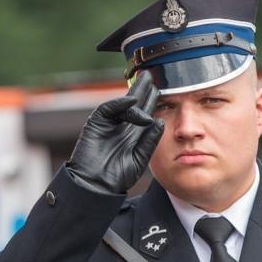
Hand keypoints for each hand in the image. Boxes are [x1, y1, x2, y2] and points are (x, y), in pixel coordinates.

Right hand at [65, 73, 163, 193]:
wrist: (96, 186)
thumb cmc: (116, 177)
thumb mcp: (139, 158)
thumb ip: (149, 140)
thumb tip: (160, 121)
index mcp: (132, 135)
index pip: (145, 113)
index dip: (153, 101)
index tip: (165, 90)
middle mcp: (121, 126)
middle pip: (134, 104)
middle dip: (144, 90)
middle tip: (155, 76)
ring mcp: (108, 124)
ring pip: (123, 104)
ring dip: (135, 93)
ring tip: (149, 85)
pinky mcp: (95, 124)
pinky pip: (107, 109)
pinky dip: (119, 104)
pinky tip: (132, 100)